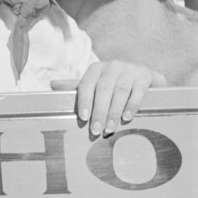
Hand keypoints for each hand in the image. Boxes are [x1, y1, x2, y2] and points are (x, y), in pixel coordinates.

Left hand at [51, 61, 166, 136]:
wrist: (144, 78)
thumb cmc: (114, 85)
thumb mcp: (95, 85)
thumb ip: (77, 87)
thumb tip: (52, 84)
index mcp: (96, 69)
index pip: (86, 85)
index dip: (84, 102)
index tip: (83, 119)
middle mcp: (112, 66)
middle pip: (102, 90)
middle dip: (99, 112)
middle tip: (96, 130)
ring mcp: (130, 69)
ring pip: (119, 91)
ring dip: (114, 112)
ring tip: (110, 129)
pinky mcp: (145, 75)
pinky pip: (138, 90)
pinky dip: (132, 105)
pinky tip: (127, 117)